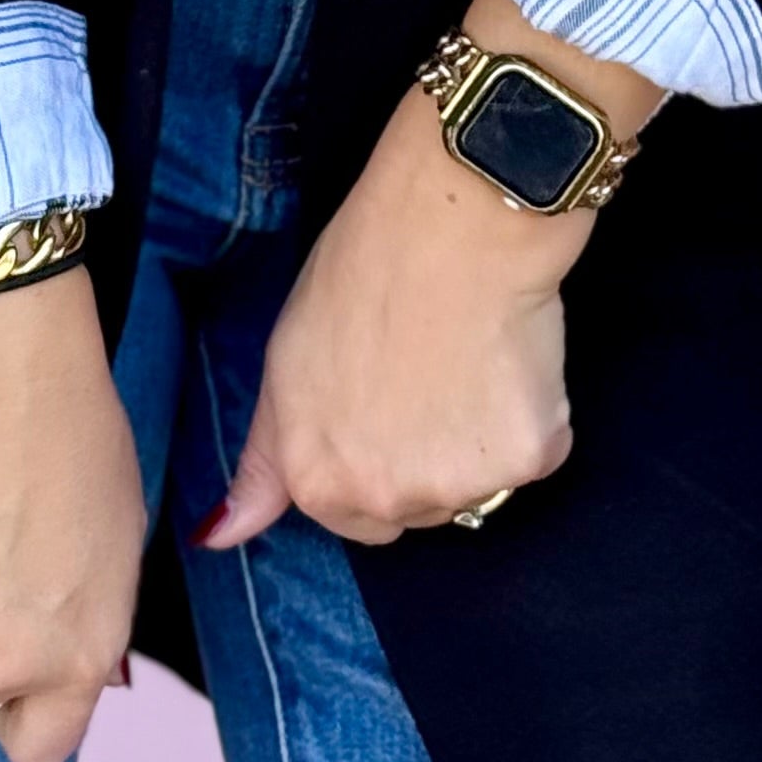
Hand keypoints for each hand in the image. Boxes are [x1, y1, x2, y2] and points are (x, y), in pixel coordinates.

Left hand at [201, 0, 659, 550]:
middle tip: (430, 372)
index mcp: (320, 482)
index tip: (389, 399)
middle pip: (422, 510)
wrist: (451, 224)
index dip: (377, 455)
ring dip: (484, 435)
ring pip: (483, 482)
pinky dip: (535, 409)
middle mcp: (386, 500)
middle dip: (430, 458)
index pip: (358, 520)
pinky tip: (511, 351)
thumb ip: (262, 463)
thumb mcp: (285, 363)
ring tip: (470, 354)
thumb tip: (220, 537)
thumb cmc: (361, 274)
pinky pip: (541, 448)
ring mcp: (460, 484)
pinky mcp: (528, 455)